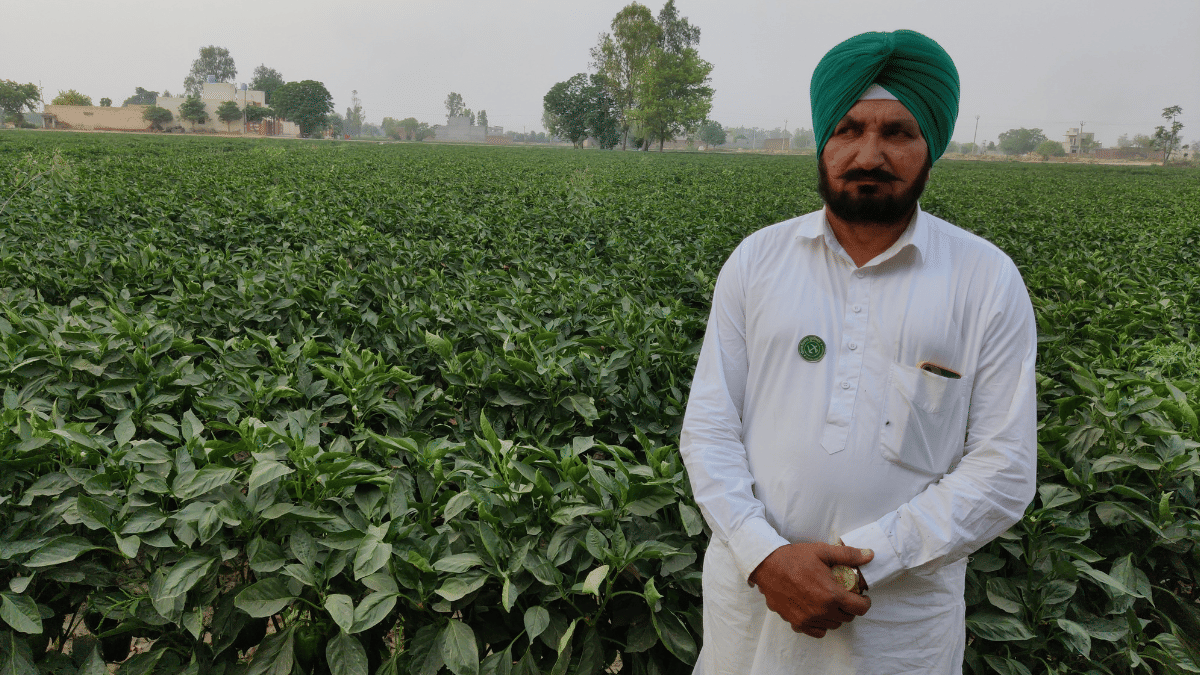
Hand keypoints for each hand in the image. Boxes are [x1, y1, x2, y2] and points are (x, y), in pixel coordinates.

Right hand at [748, 542, 873, 638]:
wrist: (766, 565)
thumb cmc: (794, 557)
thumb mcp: (822, 551)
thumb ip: (848, 555)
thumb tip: (870, 555)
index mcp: (831, 594)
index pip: (860, 608)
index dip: (865, 602)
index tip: (862, 597)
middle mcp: (822, 610)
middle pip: (847, 618)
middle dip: (850, 607)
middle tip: (844, 596)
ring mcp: (809, 619)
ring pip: (833, 625)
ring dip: (836, 616)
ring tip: (830, 603)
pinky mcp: (796, 623)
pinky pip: (817, 632)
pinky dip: (821, 624)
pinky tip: (817, 612)